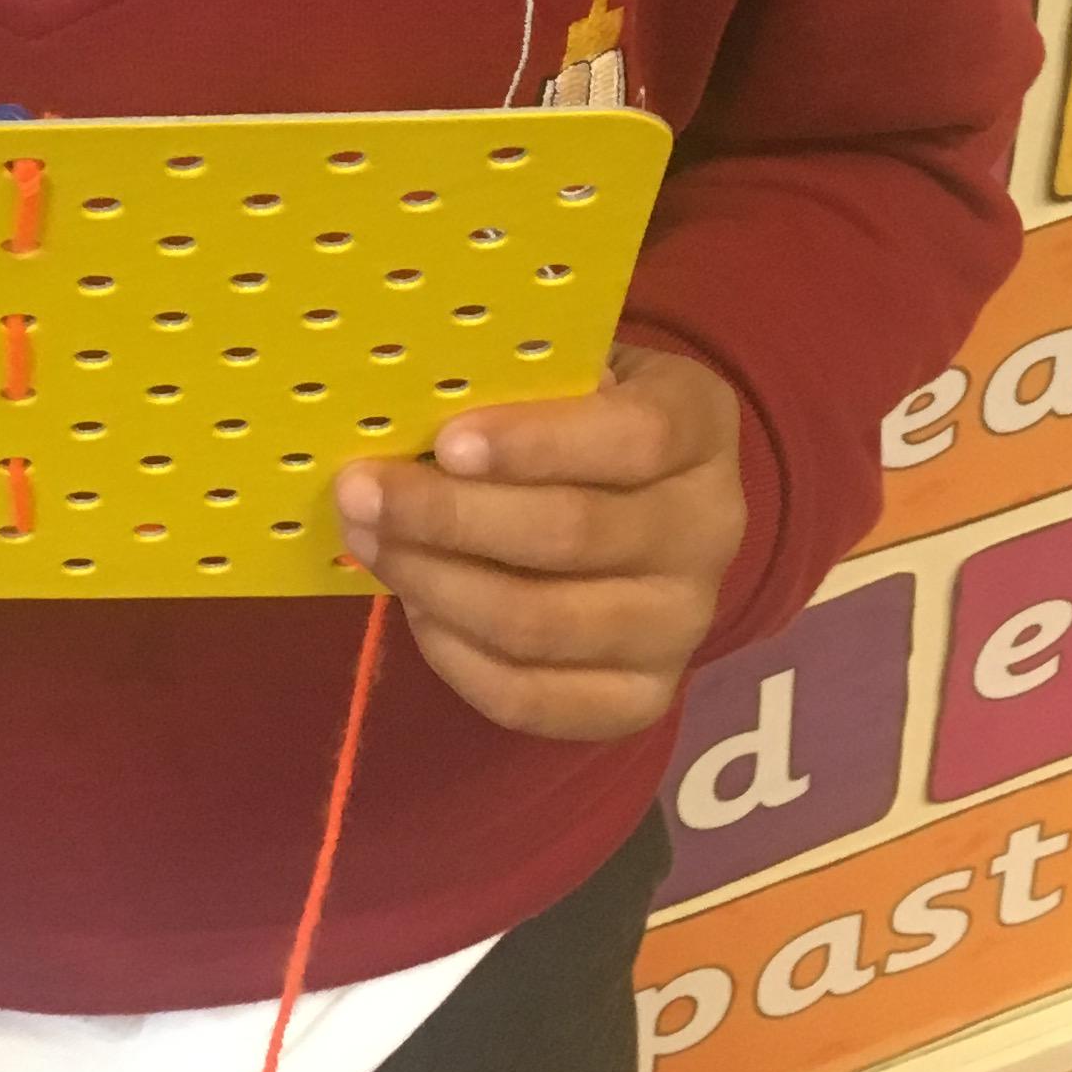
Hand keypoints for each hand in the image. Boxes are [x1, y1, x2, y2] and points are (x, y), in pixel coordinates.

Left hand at [332, 347, 748, 742]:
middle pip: (573, 535)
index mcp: (701, 427)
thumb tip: (411, 398)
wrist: (648, 505)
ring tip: (369, 543)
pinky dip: (455, 654)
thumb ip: (521, 379)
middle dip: (449, 516)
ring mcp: (682, 625)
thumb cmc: (586, 418)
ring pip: (540, 623)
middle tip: (360, 493)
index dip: (535, 443)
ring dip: (435, 583)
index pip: (634, 438)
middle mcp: (710, 530)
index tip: (445, 441)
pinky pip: (531, 697)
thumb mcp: (576, 372)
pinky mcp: (642, 699)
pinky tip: (412, 605)